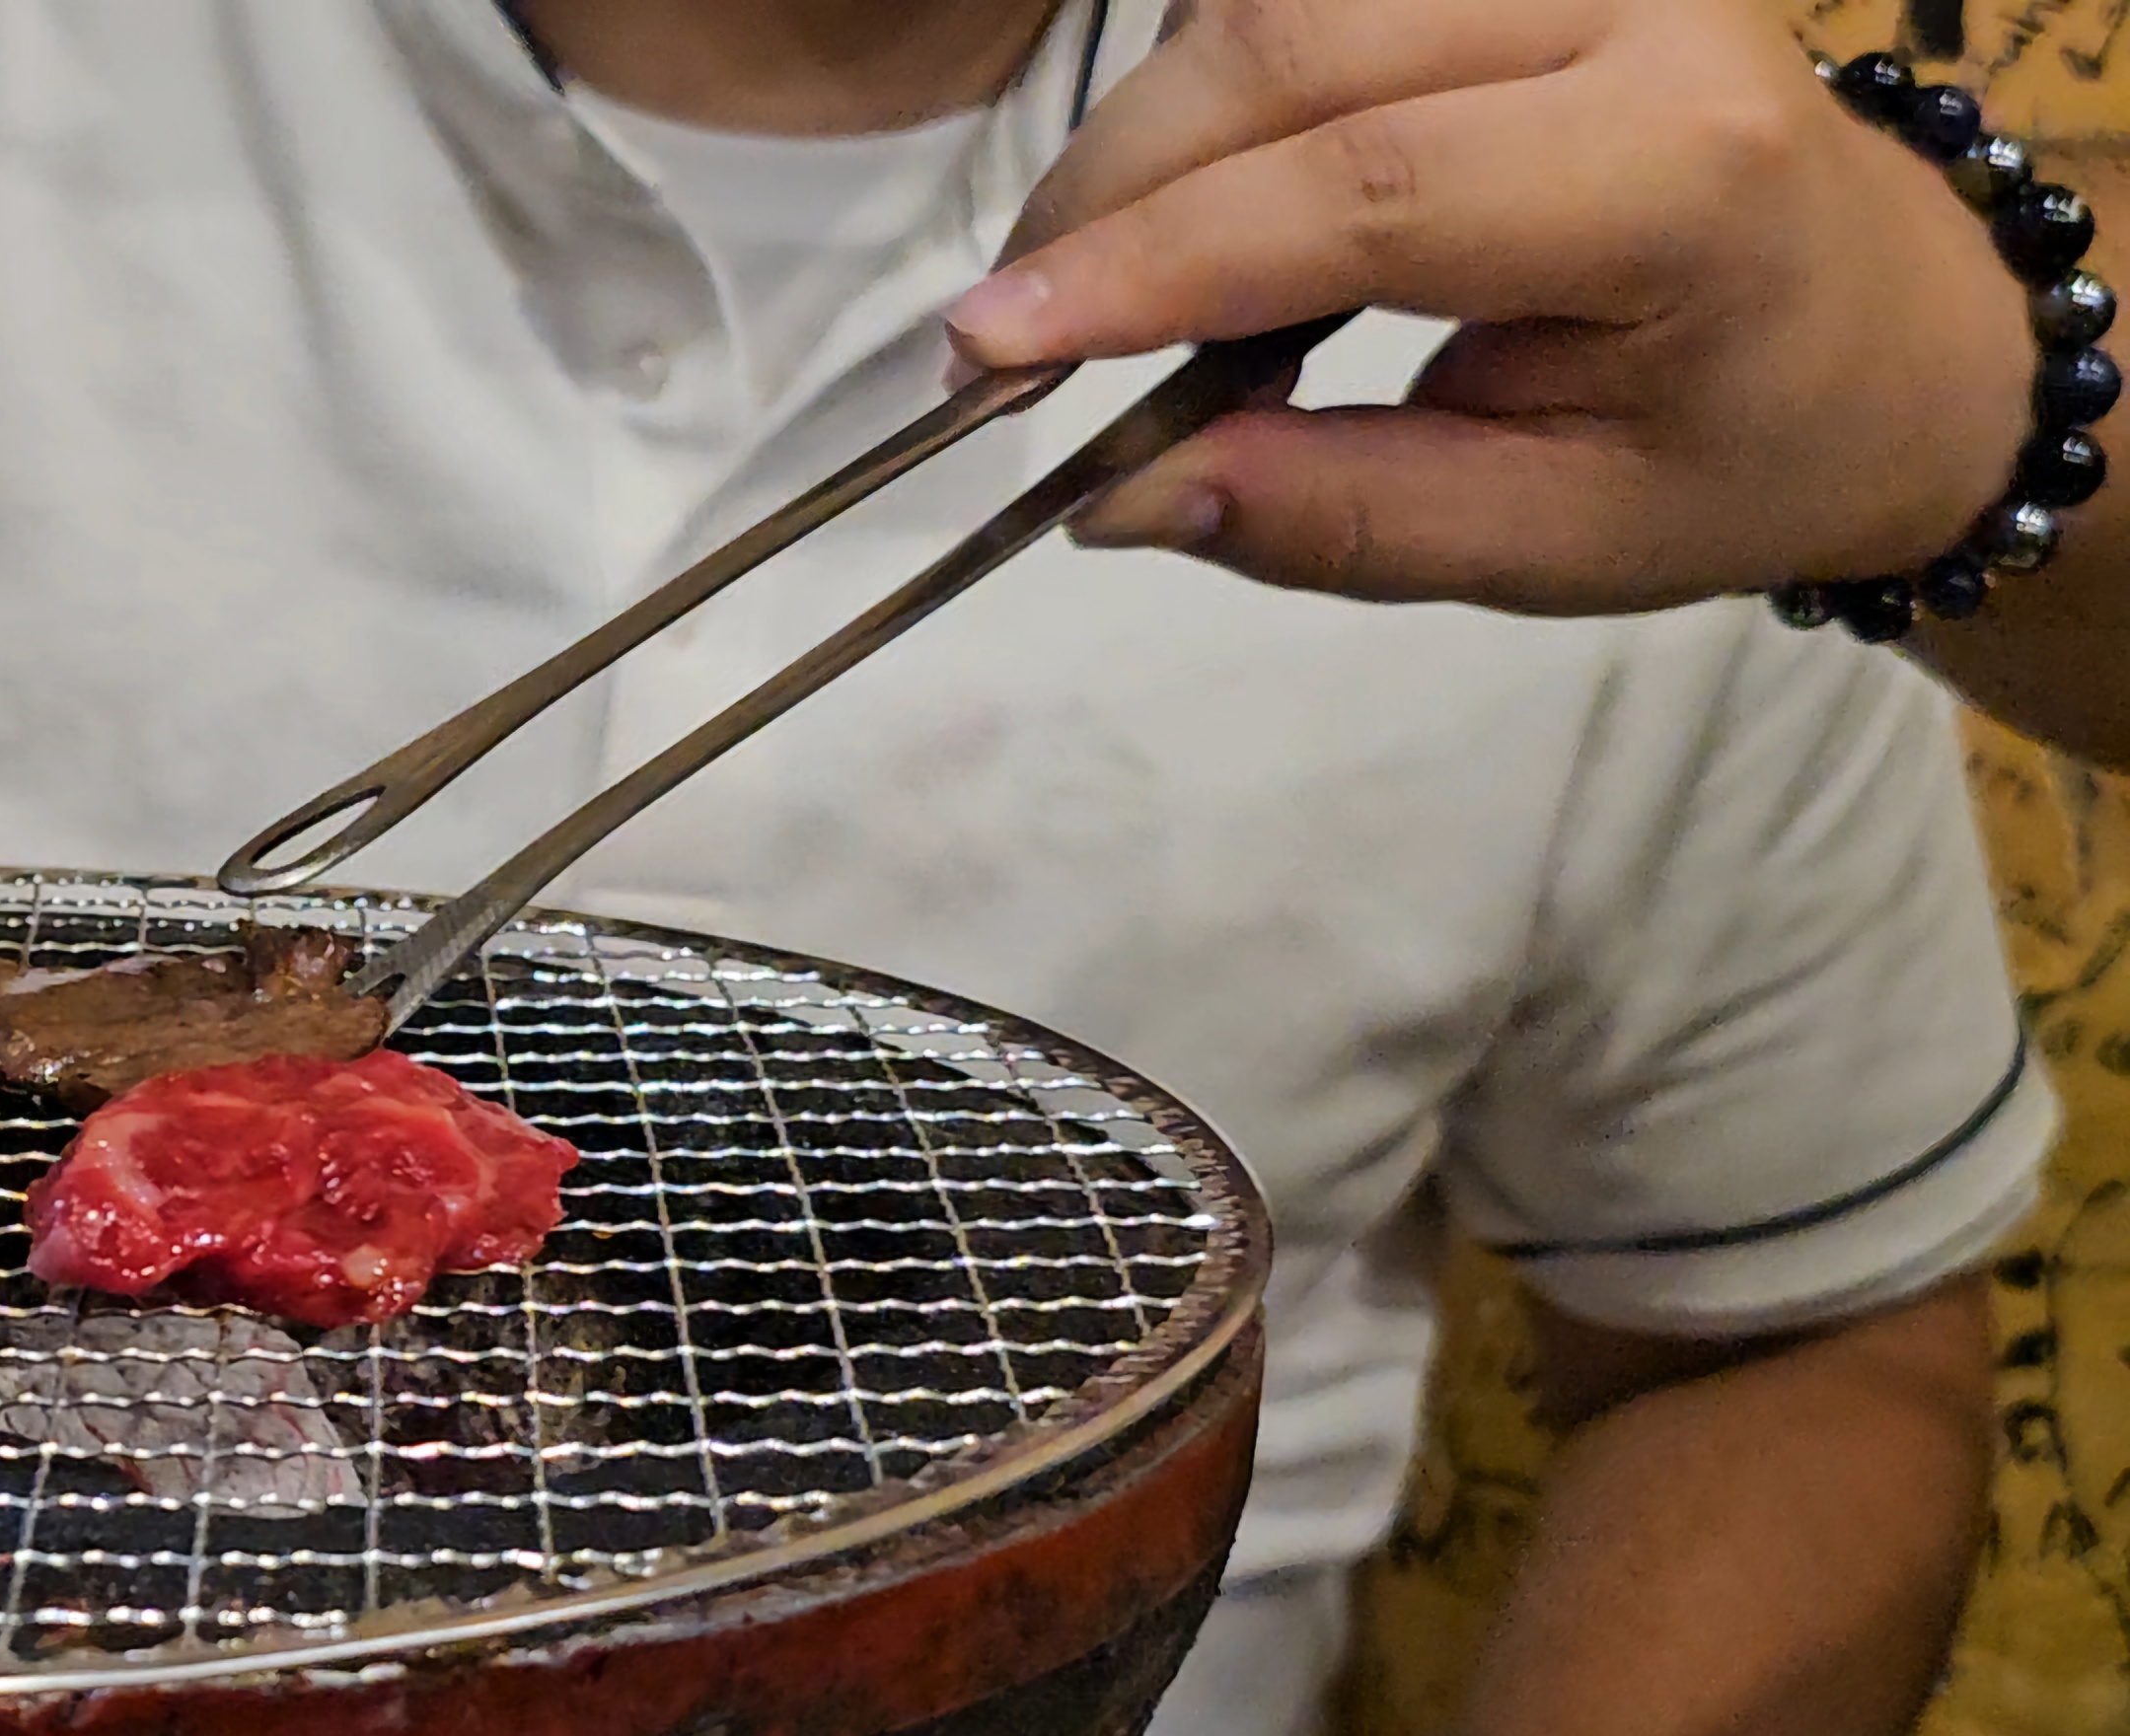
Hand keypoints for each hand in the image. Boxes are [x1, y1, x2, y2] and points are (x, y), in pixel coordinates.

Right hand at [947, 0, 2038, 614]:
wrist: (1889, 330)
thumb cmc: (1735, 447)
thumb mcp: (1554, 538)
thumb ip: (1338, 515)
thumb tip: (1113, 498)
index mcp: (1683, 175)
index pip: (1366, 188)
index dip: (1153, 263)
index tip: (991, 345)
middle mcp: (1636, 12)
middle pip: (1287, 53)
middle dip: (1108, 195)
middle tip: (1007, 342)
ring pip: (1269, 1)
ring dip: (1144, 142)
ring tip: (1109, 288)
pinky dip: (1204, 93)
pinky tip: (1197, 205)